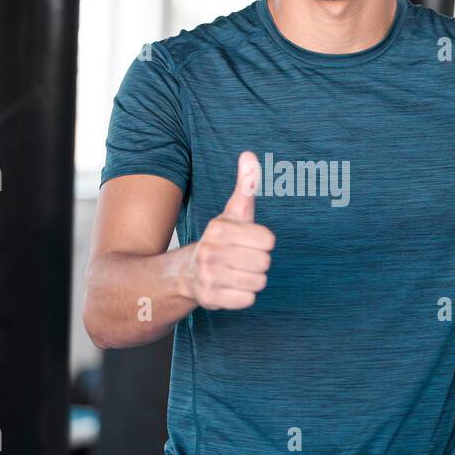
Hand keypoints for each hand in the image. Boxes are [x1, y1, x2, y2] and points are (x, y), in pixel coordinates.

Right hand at [180, 151, 274, 309]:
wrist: (186, 273)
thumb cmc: (221, 240)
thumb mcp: (233, 212)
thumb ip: (246, 185)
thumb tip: (249, 154)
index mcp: (220, 228)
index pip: (268, 239)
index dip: (262, 242)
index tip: (248, 242)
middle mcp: (211, 251)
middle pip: (265, 262)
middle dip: (258, 263)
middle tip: (241, 260)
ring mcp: (209, 275)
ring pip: (259, 282)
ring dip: (252, 280)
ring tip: (236, 273)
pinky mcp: (210, 298)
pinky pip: (248, 300)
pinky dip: (243, 296)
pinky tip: (230, 287)